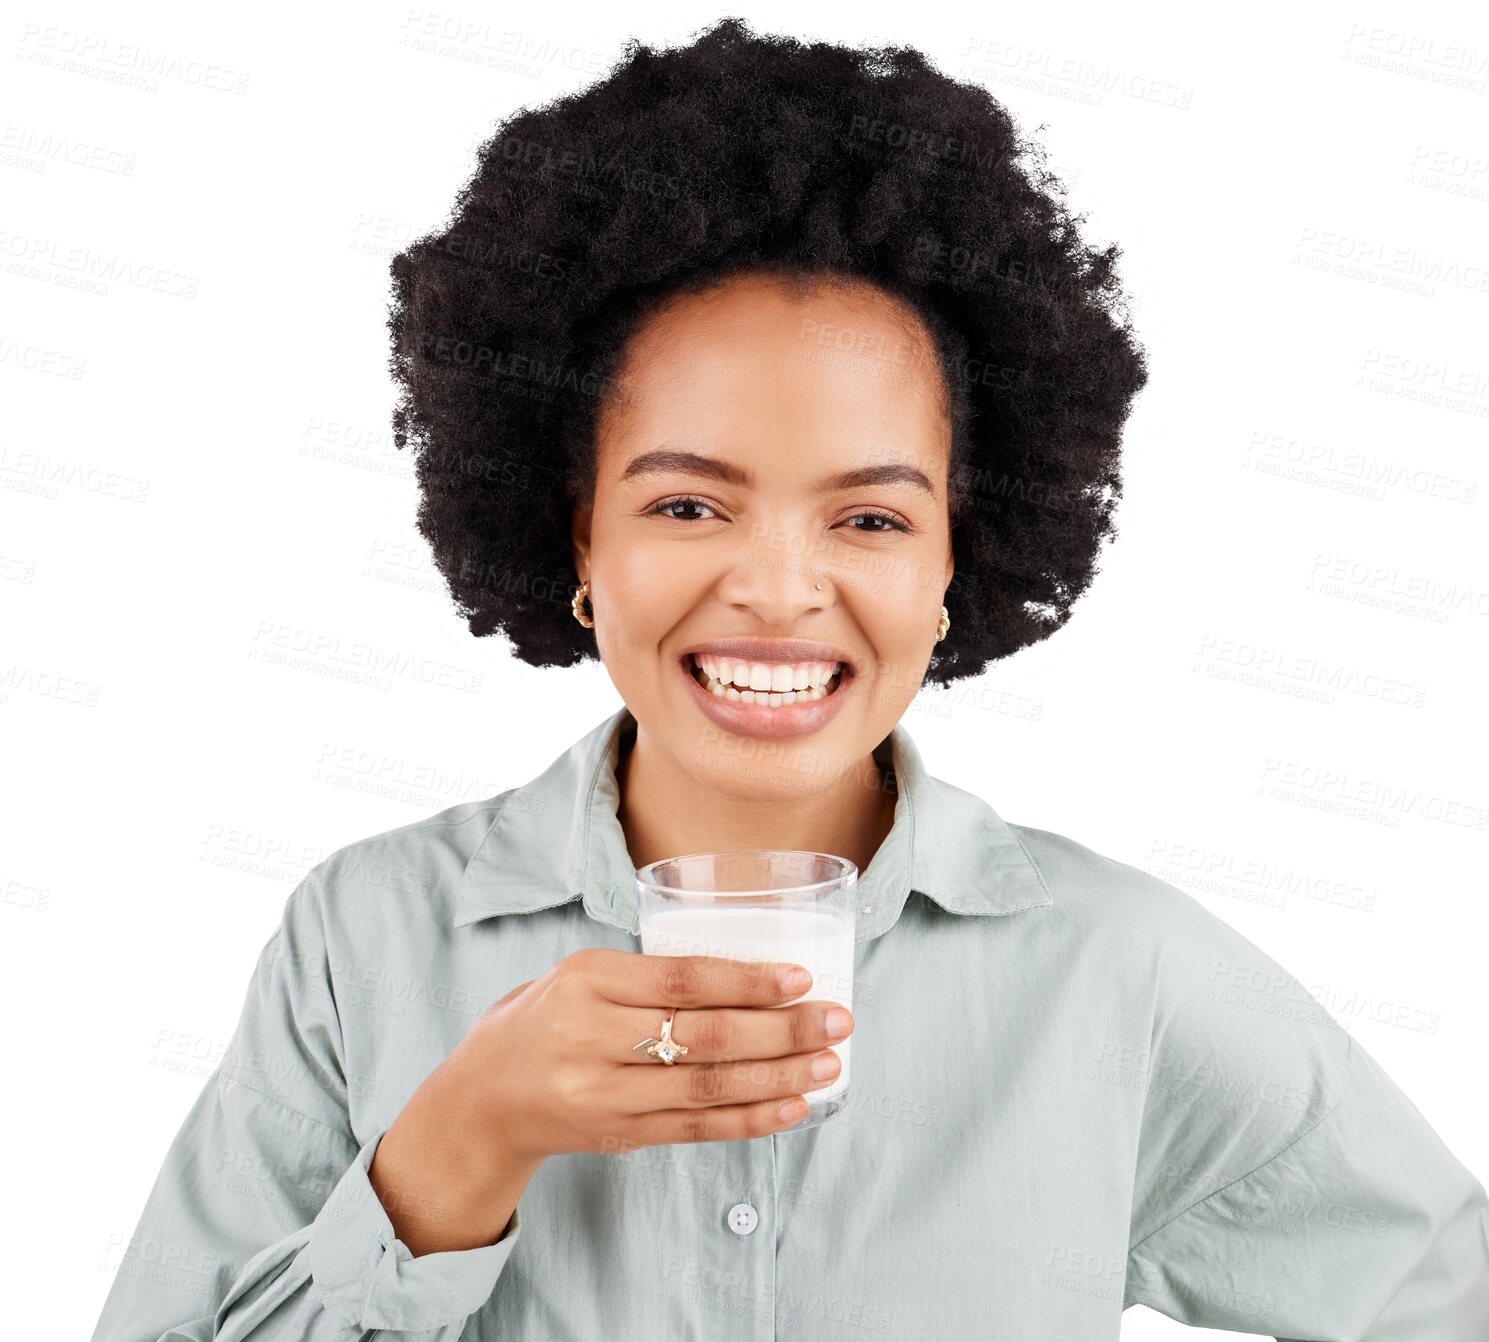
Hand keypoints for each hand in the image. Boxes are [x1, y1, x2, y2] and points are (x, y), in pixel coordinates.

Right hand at [452, 947, 854, 1159]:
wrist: (482, 1097)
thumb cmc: (544, 1018)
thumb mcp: (581, 974)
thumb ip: (650, 975)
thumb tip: (750, 975)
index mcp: (587, 979)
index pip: (682, 979)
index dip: (747, 981)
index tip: (801, 977)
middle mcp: (592, 1038)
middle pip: (705, 1035)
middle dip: (781, 1029)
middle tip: (837, 1019)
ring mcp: (604, 1094)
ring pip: (707, 1086)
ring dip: (778, 1077)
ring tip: (829, 1064)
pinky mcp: (617, 1136)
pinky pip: (695, 1129)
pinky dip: (750, 1119)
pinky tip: (792, 1107)